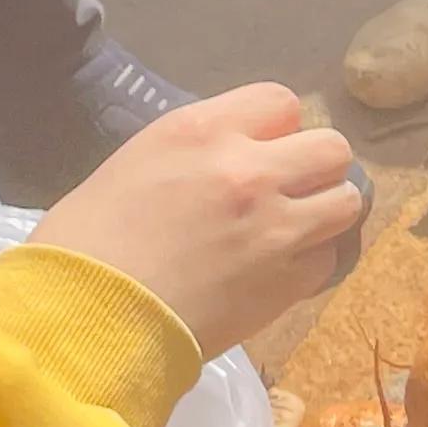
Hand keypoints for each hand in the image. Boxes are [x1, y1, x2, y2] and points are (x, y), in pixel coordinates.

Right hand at [32, 81, 367, 356]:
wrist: (82, 324)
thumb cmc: (83, 245)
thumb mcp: (130, 167)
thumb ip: (192, 154)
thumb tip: (220, 163)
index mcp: (202, 132)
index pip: (281, 102)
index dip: (275, 128)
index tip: (259, 151)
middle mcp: (250, 170)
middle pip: (331, 147)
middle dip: (315, 166)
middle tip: (286, 191)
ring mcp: (276, 227)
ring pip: (345, 200)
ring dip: (324, 212)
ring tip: (291, 231)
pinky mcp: (286, 283)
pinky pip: (327, 259)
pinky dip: (309, 263)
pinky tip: (276, 273)